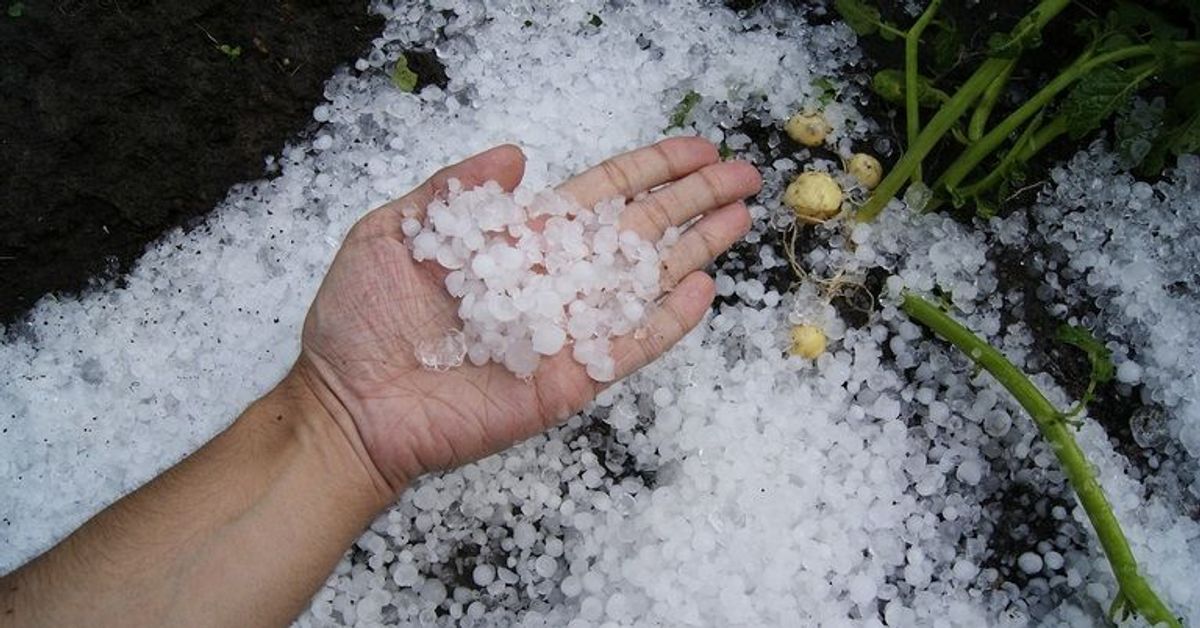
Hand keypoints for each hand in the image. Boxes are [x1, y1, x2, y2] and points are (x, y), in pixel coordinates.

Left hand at [295, 139, 760, 493]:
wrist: (348, 404)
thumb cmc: (360, 320)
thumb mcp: (393, 232)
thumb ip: (454, 190)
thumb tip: (517, 151)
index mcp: (519, 240)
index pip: (602, 195)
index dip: (651, 170)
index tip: (696, 149)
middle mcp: (553, 280)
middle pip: (639, 231)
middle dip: (693, 200)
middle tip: (745, 174)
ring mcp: (566, 331)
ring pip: (645, 282)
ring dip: (695, 249)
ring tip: (741, 218)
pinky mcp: (569, 379)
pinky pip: (629, 347)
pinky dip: (667, 322)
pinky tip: (703, 291)